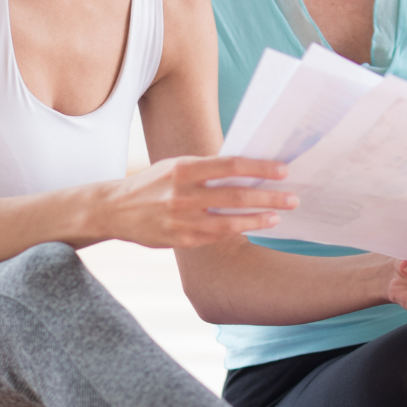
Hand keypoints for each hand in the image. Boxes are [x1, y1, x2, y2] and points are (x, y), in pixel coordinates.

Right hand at [99, 156, 296, 247]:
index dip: (260, 167)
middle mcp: (182, 194)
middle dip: (269, 197)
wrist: (113, 210)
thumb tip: (248, 169)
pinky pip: (215, 237)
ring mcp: (180, 220)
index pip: (230, 165)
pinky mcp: (179, 240)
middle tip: (293, 198)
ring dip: (257, 219)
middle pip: (235, 194)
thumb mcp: (176, 167)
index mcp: (183, 169)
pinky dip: (236, 232)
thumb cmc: (153, 183)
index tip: (283, 170)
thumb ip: (207, 168)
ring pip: (229, 221)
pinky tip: (252, 227)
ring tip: (278, 216)